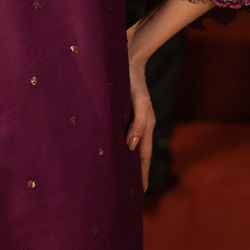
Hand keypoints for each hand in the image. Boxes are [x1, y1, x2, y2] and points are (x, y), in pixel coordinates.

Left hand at [126, 31, 155, 192]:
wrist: (127, 57)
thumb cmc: (132, 79)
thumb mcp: (139, 101)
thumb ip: (138, 123)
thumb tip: (130, 147)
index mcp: (145, 125)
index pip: (144, 156)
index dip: (142, 174)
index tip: (141, 192)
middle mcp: (137, 125)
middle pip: (136, 154)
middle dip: (133, 172)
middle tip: (125, 191)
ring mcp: (128, 119)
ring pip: (126, 145)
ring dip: (122, 160)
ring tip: (114, 177)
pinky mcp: (119, 112)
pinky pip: (117, 134)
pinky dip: (114, 146)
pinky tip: (104, 151)